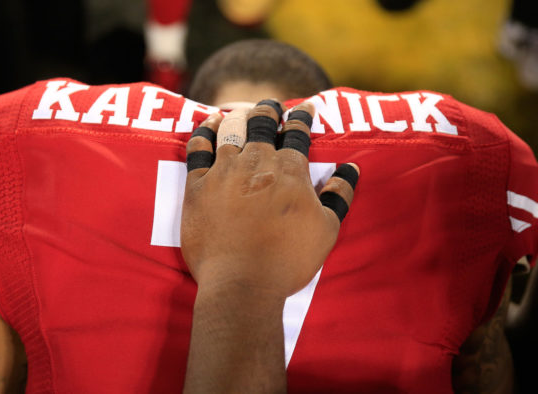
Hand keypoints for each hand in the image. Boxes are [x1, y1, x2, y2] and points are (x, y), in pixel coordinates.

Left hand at [181, 99, 359, 393]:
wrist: (241, 283)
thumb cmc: (288, 260)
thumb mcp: (326, 230)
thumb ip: (339, 195)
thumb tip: (350, 169)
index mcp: (289, 172)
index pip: (297, 134)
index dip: (302, 118)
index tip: (306, 108)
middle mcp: (257, 163)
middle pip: (262, 125)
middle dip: (268, 110)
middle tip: (271, 105)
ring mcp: (225, 172)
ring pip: (230, 131)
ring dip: (238, 117)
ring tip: (241, 112)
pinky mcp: (198, 186)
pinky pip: (197, 149)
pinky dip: (203, 132)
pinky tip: (208, 125)